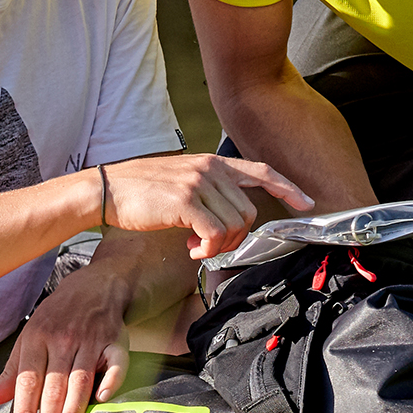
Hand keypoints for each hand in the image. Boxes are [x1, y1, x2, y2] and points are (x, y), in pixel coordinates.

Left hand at [0, 265, 129, 412]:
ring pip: (80, 380)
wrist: (94, 286)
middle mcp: (63, 339)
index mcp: (37, 339)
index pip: (28, 381)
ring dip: (73, 411)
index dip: (25, 411)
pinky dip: (111, 380)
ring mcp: (91, 340)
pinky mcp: (116, 341)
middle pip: (54, 386)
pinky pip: (116, 363)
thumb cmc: (56, 320)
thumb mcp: (28, 341)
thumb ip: (10, 375)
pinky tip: (103, 400)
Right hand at [101, 154, 312, 258]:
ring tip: (196, 247)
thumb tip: (229, 218)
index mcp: (212, 163)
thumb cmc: (141, 191)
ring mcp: (198, 184)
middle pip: (249, 212)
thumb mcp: (182, 180)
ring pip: (235, 226)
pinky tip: (191, 249)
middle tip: (212, 246)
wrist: (107, 190)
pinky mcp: (185, 202)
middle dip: (236, 238)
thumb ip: (208, 190)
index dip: (286, 187)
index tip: (305, 202)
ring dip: (219, 246)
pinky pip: (215, 234)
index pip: (260, 171)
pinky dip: (208, 249)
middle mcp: (209, 169)